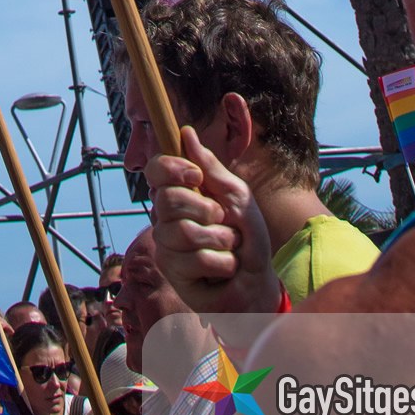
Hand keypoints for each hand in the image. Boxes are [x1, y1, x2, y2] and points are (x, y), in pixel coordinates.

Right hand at [147, 126, 278, 315]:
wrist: (258, 281)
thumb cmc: (248, 237)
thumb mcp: (237, 196)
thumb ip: (211, 168)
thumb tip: (186, 132)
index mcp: (181, 192)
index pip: (155, 170)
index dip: (170, 168)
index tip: (195, 176)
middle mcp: (166, 216)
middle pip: (167, 199)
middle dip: (205, 209)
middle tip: (222, 220)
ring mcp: (166, 244)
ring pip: (182, 231)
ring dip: (219, 239)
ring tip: (229, 246)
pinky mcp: (172, 272)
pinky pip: (194, 260)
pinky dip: (222, 261)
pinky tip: (225, 267)